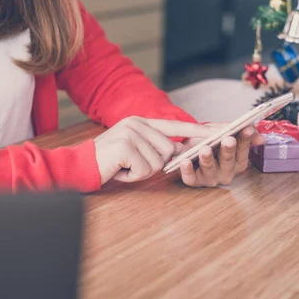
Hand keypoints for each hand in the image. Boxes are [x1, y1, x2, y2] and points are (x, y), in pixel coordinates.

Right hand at [93, 117, 214, 183]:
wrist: (77, 166)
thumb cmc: (108, 162)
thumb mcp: (133, 149)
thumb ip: (154, 147)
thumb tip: (179, 153)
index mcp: (141, 122)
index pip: (175, 126)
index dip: (198, 130)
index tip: (220, 130)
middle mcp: (137, 124)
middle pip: (169, 151)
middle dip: (153, 165)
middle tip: (130, 165)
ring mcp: (131, 134)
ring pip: (158, 163)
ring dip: (141, 172)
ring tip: (123, 167)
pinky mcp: (126, 147)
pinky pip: (145, 170)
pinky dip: (132, 177)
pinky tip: (119, 171)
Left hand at [179, 124, 264, 187]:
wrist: (189, 148)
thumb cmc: (208, 140)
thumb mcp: (222, 131)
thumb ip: (238, 131)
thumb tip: (260, 138)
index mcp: (237, 161)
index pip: (243, 150)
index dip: (245, 139)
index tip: (247, 128)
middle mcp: (226, 172)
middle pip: (228, 161)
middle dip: (228, 150)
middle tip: (228, 139)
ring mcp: (210, 178)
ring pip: (210, 170)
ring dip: (207, 159)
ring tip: (205, 149)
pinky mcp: (194, 181)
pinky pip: (190, 178)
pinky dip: (187, 170)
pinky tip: (185, 161)